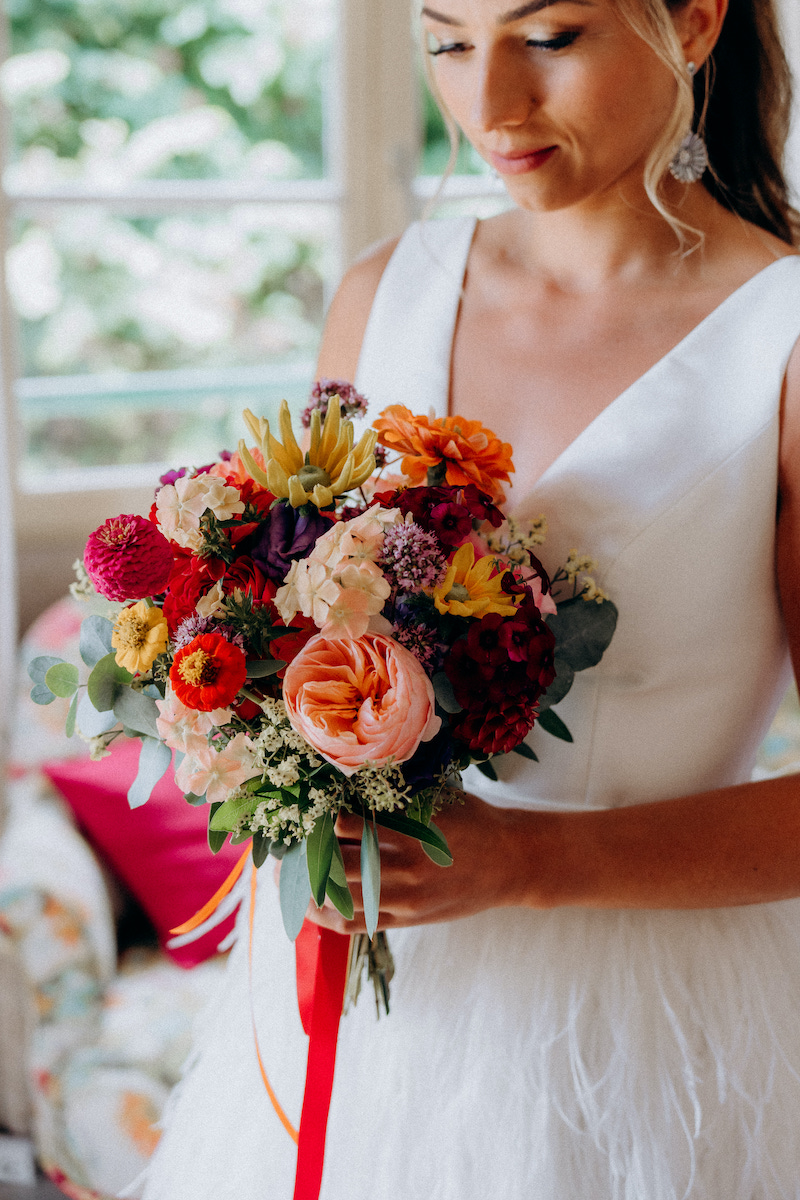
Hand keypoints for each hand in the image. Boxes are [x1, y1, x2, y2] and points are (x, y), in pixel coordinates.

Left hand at [305, 792, 549, 933]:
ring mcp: (405, 899)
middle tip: (282, 850)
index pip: (346, 827)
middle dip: (303, 860)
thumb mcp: (438, 800)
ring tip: (287, 881)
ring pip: (341, 901)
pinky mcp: (408, 920)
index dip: (318, 820)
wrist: (512, 863)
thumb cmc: (474, 821)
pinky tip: (312, 906)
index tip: (301, 812)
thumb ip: (397, 799)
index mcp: (410, 833)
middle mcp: (404, 869)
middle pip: (335, 867)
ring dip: (308, 892)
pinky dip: (329, 917)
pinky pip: (358, 925)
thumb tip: (349, 787)